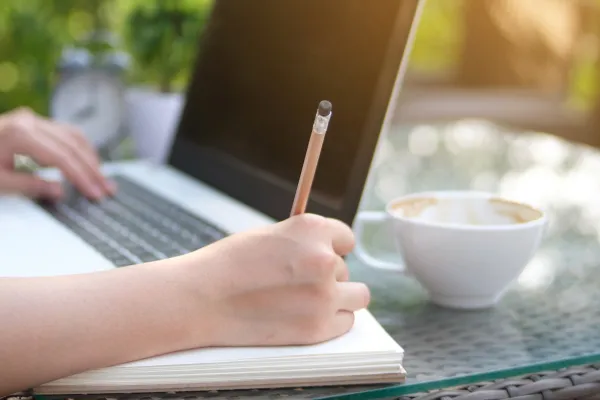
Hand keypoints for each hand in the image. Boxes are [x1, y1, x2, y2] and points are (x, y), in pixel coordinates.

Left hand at [0, 107, 113, 199]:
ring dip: (90, 158)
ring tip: (102, 179)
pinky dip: (80, 149)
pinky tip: (88, 163)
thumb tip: (60, 192)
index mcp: (20, 134)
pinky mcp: (33, 122)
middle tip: (107, 190)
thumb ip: (30, 186)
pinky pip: (65, 132)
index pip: (62, 158)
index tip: (95, 194)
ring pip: (73, 136)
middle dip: (92, 170)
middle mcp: (29, 121)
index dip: (81, 178)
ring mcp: (31, 119)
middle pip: (72, 146)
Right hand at [172, 213, 369, 347]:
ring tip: (309, 301)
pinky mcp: (318, 328)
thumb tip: (327, 250)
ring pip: (357, 296)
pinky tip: (306, 316)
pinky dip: (331, 321)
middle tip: (298, 284)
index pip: (346, 238)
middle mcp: (324, 259)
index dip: (331, 248)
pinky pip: (345, 322)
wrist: (201, 298)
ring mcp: (324, 295)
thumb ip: (303, 242)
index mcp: (312, 229)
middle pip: (346, 270)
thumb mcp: (270, 235)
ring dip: (338, 298)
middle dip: (327, 276)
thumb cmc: (229, 264)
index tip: (320, 256)